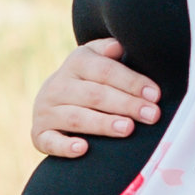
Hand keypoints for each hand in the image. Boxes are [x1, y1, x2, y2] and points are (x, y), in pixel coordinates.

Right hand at [30, 37, 161, 159]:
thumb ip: (108, 51)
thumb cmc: (89, 81)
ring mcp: (46, 111)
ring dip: (103, 123)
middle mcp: (57, 85)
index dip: (131, 82)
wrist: (51, 101)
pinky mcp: (39, 134)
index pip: (105, 71)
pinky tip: (83, 149)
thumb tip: (119, 46)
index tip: (155, 95)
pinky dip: (66, 146)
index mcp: (76, 63)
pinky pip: (51, 141)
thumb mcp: (97, 59)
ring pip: (76, 117)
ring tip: (128, 128)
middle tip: (152, 115)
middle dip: (126, 104)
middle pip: (95, 95)